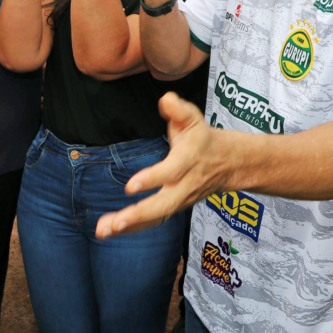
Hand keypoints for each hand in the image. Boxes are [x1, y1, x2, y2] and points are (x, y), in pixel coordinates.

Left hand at [97, 92, 224, 237]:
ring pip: (156, 218)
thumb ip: (178, 109)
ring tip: (104, 231)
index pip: (171, 172)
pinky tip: (108, 231)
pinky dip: (131, 229)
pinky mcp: (173, 209)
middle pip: (164, 205)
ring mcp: (180, 201)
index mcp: (188, 160)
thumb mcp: (194, 118)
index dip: (152, 179)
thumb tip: (166, 100)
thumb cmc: (202, 139)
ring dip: (130, 226)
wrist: (228, 164)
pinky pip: (153, 222)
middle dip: (139, 215)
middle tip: (116, 223)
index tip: (130, 187)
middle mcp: (185, 185)